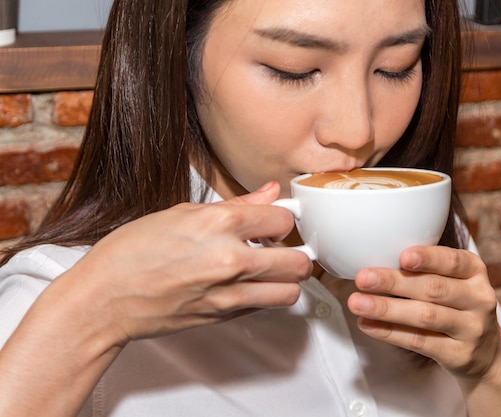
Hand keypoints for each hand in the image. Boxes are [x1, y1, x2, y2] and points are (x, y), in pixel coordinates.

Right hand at [67, 181, 311, 344]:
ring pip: (291, 291)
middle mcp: (232, 260)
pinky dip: (267, 295)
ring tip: (272, 269)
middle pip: (299, 261)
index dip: (282, 218)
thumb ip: (236, 204)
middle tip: (283, 247)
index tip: (275, 221)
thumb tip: (268, 192)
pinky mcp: (225, 316)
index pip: (283, 220)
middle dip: (297, 251)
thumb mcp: (181, 213)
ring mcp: (230, 293)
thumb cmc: (131, 253)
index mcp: (220, 224)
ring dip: (288, 279)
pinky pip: (265, 307)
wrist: (105, 299)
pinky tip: (249, 284)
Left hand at [346, 245, 499, 378]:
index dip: (428, 258)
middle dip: (394, 282)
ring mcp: (472, 328)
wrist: (486, 352)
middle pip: (434, 288)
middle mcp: (478, 298)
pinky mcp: (459, 355)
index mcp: (474, 271)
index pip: (453, 261)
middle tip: (363, 278)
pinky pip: (420, 342)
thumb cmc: (456, 305)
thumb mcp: (453, 280)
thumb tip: (373, 258)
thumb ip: (424, 269)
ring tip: (357, 303)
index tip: (403, 256)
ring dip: (387, 309)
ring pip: (425, 317)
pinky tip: (368, 324)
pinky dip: (390, 332)